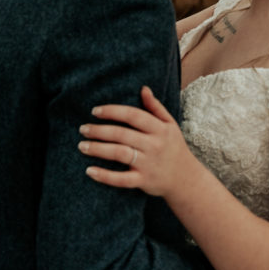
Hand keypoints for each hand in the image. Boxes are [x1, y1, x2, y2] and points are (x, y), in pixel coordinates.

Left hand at [80, 87, 195, 196]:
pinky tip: (89, 170)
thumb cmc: (174, 148)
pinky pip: (121, 179)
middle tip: (83, 129)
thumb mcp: (170, 125)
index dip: (112, 111)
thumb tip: (143, 88)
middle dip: (99, 130)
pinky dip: (105, 176)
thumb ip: (155, 107)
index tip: (95, 111)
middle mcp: (154, 145)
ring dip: (98, 149)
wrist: (186, 179)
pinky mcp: (143, 181)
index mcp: (159, 129)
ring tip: (82, 146)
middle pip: (122, 134)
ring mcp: (148, 164)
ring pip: (119, 153)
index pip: (133, 115)